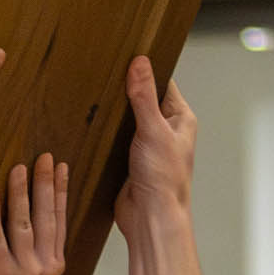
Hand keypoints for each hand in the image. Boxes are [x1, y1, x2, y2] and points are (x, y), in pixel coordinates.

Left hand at [0, 156, 69, 274]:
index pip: (60, 220)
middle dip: (45, 183)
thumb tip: (23, 199)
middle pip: (46, 217)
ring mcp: (23, 269)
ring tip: (19, 167)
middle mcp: (43, 266)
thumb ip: (29, 243)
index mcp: (54, 264)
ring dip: (21, 192)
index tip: (61, 166)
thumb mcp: (24, 268)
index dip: (61, 191)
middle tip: (44, 157)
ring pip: (23, 222)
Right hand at [111, 58, 196, 225]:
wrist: (150, 219)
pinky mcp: (129, 159)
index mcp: (180, 119)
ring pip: (128, 119)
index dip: (146, 70)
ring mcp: (147, 145)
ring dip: (114, 113)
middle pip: (143, 99)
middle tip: (105, 74)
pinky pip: (116, 139)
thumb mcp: (153, 130)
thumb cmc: (163, 180)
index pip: (163, 84)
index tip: (127, 56)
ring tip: (96, 96)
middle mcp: (165, 130)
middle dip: (126, 90)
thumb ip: (144, 97)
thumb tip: (140, 63)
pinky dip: (106, 133)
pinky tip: (93, 124)